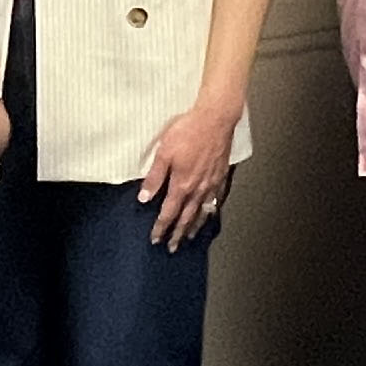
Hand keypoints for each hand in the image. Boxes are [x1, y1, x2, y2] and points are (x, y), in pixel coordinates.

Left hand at [137, 98, 239, 250]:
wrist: (216, 118)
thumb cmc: (189, 131)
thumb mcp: (164, 152)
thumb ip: (154, 177)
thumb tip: (145, 197)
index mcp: (182, 184)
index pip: (169, 213)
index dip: (161, 227)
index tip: (156, 239)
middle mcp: (198, 188)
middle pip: (186, 218)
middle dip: (177, 233)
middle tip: (172, 247)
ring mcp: (212, 183)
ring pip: (202, 212)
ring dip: (194, 226)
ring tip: (189, 237)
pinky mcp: (221, 175)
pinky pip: (216, 199)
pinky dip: (211, 210)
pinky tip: (209, 213)